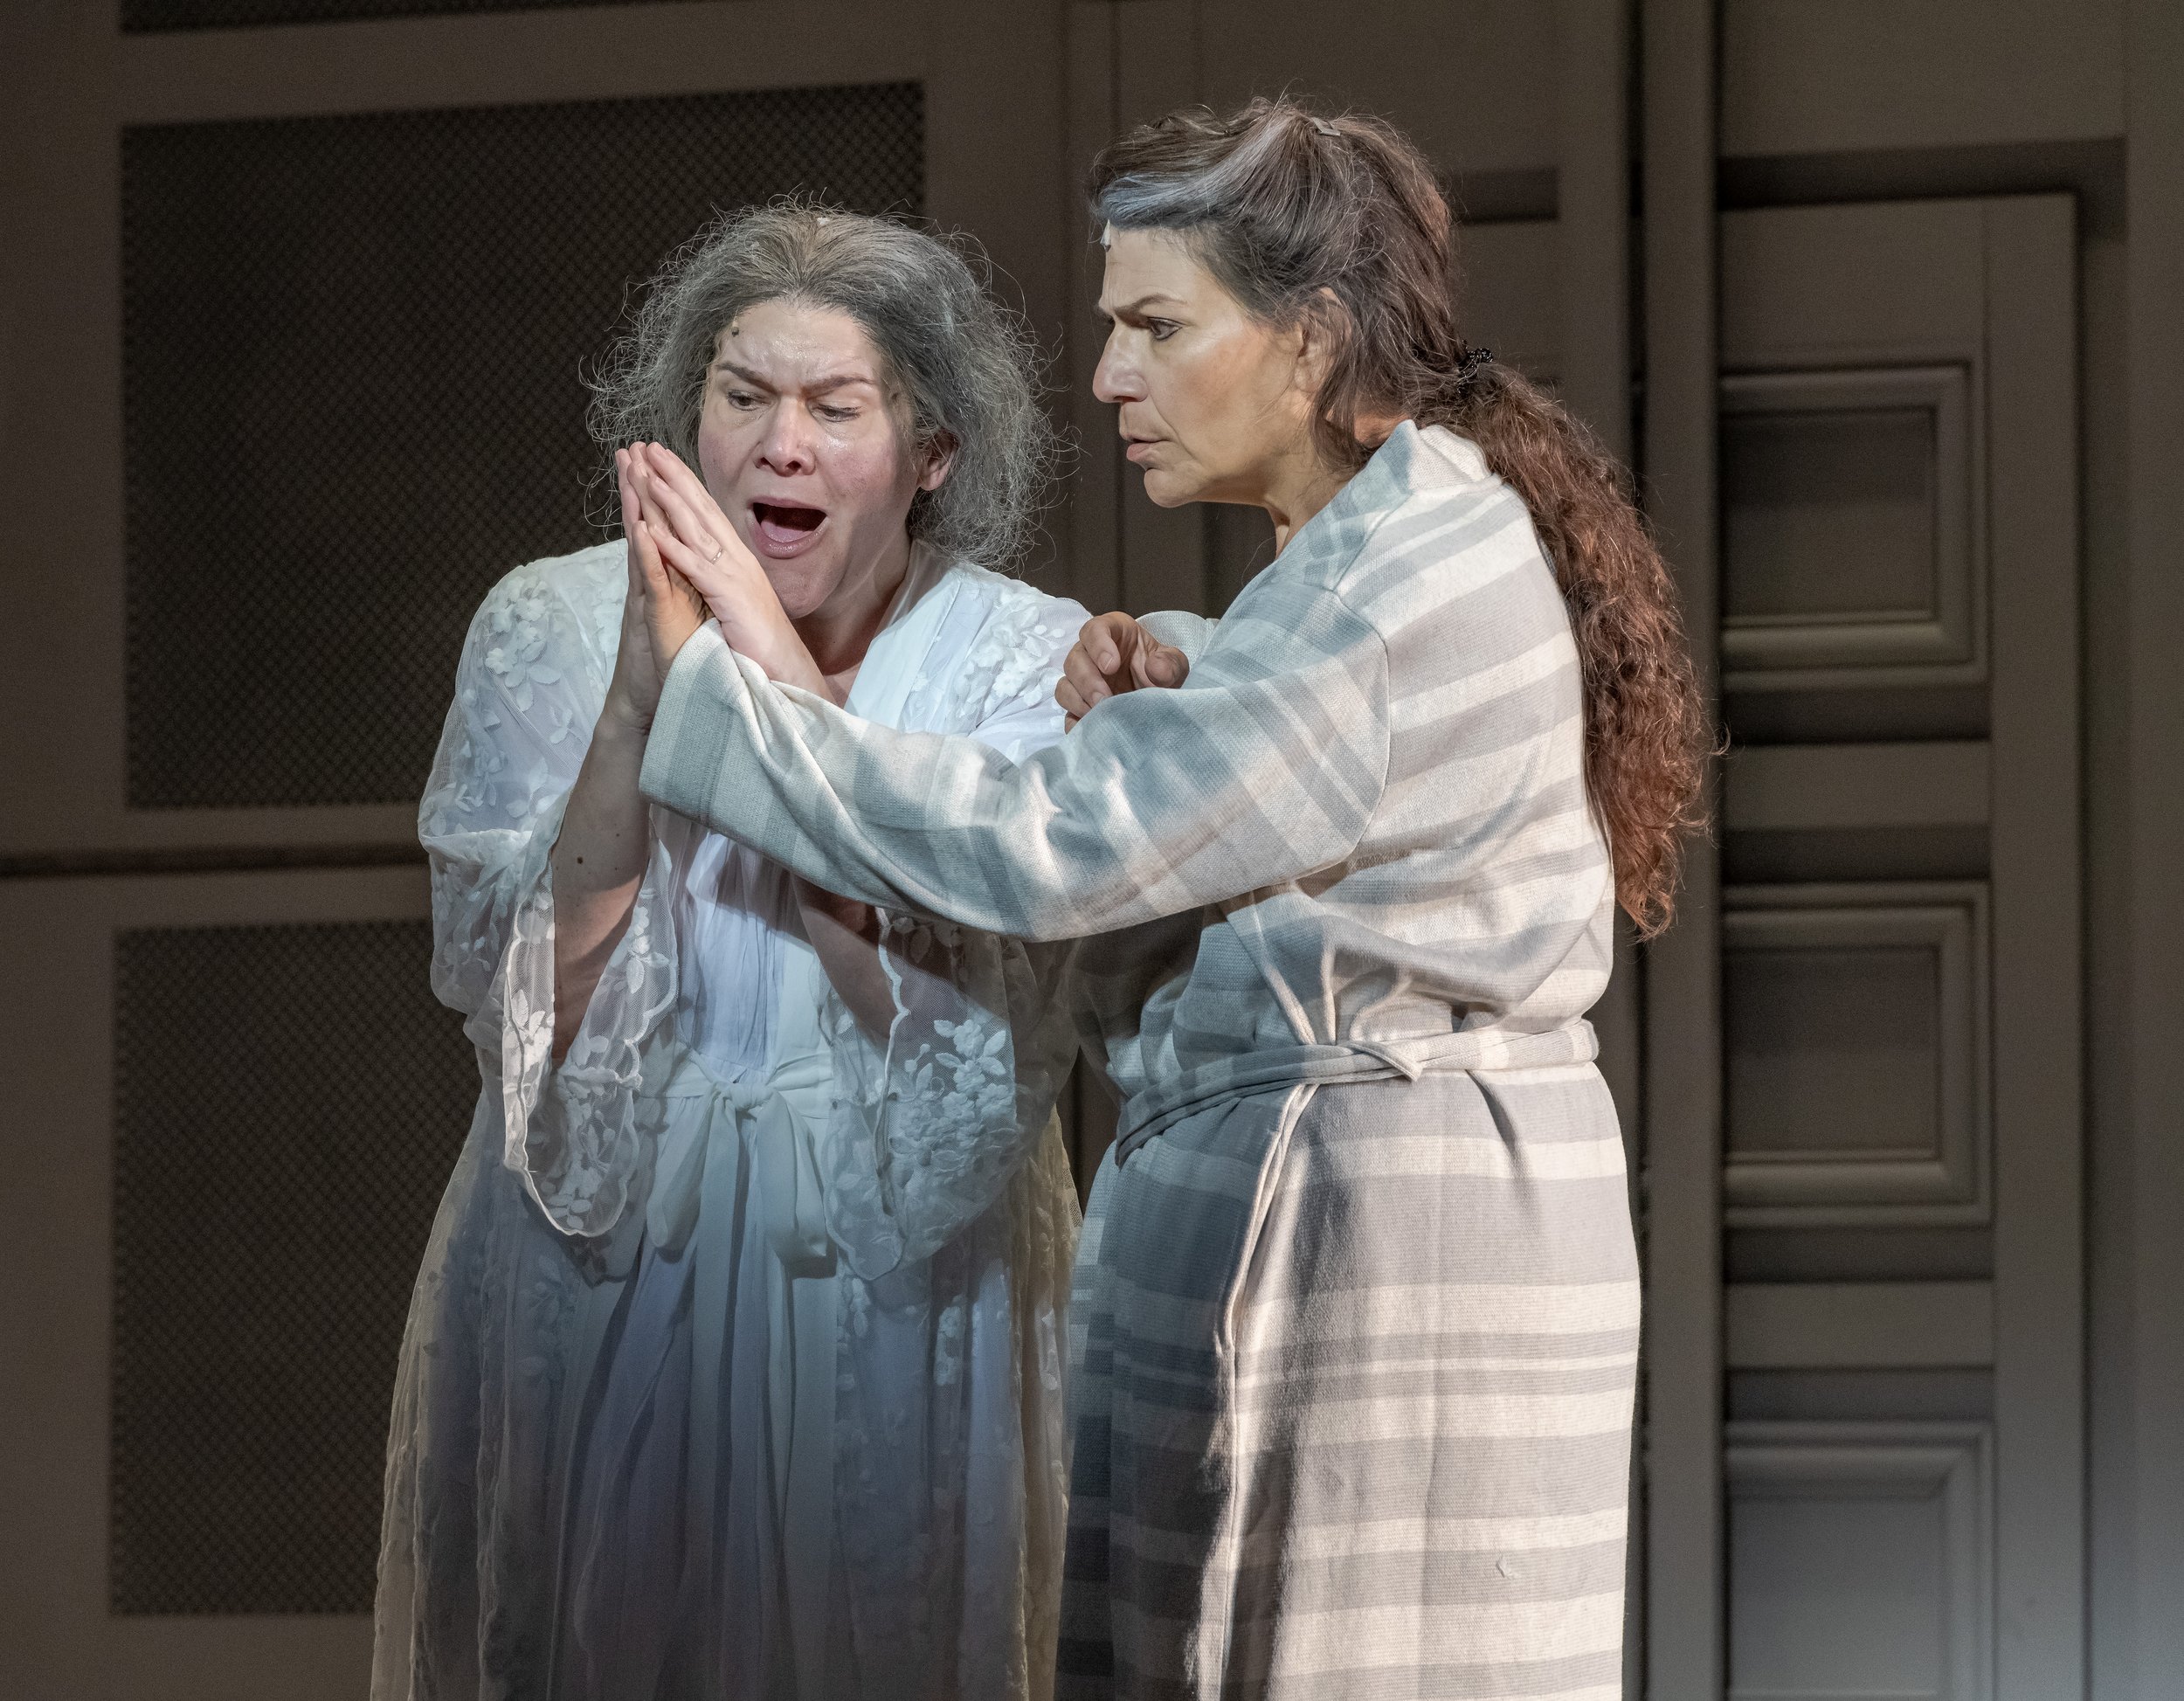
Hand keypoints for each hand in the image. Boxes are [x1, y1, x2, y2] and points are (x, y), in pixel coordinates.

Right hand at [604, 446, 706, 731]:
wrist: (656, 700)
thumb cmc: (676, 659)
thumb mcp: (686, 614)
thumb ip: (684, 588)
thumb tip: (692, 565)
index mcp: (669, 576)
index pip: (663, 527)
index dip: (660, 495)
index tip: (656, 460)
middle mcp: (655, 581)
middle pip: (646, 525)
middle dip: (639, 487)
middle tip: (631, 449)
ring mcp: (650, 597)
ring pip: (641, 545)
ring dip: (634, 509)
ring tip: (629, 472)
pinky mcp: (652, 617)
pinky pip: (649, 582)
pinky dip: (646, 557)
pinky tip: (642, 531)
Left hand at [628, 442, 827, 696]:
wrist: (786, 670)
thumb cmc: (765, 642)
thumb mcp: (743, 599)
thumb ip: (728, 576)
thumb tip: (718, 562)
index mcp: (738, 560)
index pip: (708, 514)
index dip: (686, 484)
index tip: (665, 461)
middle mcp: (737, 559)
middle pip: (700, 510)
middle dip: (674, 478)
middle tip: (650, 449)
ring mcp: (733, 575)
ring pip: (696, 530)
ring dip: (669, 500)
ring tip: (646, 474)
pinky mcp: (728, 597)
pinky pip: (696, 568)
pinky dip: (673, 548)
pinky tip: (651, 531)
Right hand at [1056, 612, 1189, 729]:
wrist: (1160, 699)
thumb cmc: (1163, 672)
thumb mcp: (1175, 664)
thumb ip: (1170, 663)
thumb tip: (1155, 669)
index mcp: (1113, 634)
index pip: (1094, 629)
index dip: (1098, 645)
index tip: (1111, 666)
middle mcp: (1091, 655)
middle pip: (1074, 660)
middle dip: (1087, 680)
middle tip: (1104, 698)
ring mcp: (1082, 682)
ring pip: (1065, 686)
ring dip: (1078, 701)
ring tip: (1099, 714)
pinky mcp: (1080, 707)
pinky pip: (1067, 713)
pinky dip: (1075, 722)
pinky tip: (1091, 728)